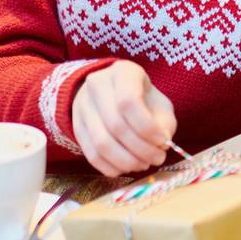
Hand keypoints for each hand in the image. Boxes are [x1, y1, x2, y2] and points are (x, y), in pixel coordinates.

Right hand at [72, 60, 177, 176]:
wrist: (111, 92)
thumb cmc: (142, 97)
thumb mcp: (159, 102)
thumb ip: (164, 122)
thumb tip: (161, 144)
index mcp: (122, 72)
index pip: (128, 102)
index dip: (147, 128)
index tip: (163, 142)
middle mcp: (97, 85)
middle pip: (116, 125)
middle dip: (141, 149)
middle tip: (158, 159)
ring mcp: (82, 107)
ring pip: (101, 143)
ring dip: (127, 161)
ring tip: (144, 164)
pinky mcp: (76, 128)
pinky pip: (91, 154)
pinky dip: (111, 167)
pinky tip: (127, 167)